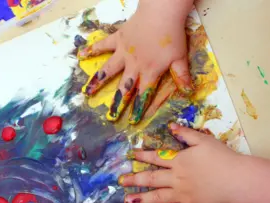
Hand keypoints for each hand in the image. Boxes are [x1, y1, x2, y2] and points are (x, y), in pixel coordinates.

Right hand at [78, 0, 193, 123]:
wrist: (161, 14)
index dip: (138, 108)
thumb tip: (189, 92)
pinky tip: (80, 55)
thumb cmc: (172, 35)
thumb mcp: (180, 57)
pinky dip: (91, 49)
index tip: (133, 121)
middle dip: (117, 103)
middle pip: (124, 87)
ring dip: (97, 82)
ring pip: (108, 70)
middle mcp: (133, 65)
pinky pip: (102, 45)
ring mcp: (123, 52)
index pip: (143, 94)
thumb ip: (182, 76)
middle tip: (109, 116)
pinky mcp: (117, 39)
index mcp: (149, 71)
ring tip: (86, 93)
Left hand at [119, 123, 246, 202]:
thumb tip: (170, 125)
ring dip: (141, 199)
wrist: (237, 179)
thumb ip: (186, 133)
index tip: (130, 156)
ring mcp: (181, 195)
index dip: (142, 156)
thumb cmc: (222, 157)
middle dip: (134, 179)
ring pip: (157, 197)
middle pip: (150, 179)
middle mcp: (176, 178)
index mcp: (178, 161)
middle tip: (120, 181)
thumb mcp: (203, 140)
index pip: (155, 157)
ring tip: (127, 201)